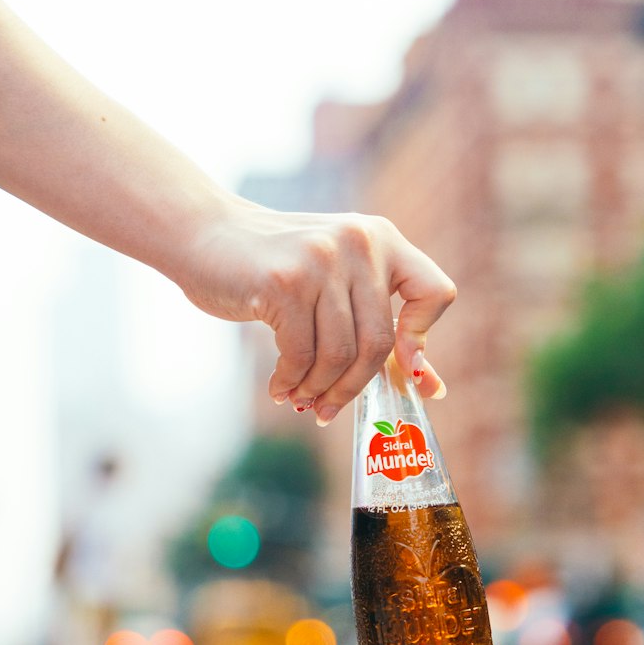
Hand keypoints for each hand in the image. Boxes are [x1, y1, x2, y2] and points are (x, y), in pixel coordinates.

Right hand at [178, 197, 455, 422]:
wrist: (206, 235)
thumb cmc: (278, 269)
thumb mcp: (338, 285)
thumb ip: (383, 327)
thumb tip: (431, 387)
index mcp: (383, 238)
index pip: (436, 292)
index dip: (423, 338)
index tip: (402, 370)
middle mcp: (360, 243)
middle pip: (379, 340)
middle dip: (354, 387)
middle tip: (330, 409)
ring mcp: (322, 258)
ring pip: (339, 353)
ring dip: (319, 388)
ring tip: (302, 398)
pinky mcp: (284, 280)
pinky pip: (301, 353)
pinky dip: (292, 381)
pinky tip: (281, 388)